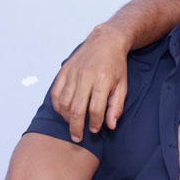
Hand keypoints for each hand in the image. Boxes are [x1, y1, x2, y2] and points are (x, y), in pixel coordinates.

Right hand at [50, 24, 132, 142]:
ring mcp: (72, 73)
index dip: (94, 123)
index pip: (95, 109)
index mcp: (102, 81)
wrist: (105, 42)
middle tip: (77, 138)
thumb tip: (110, 125)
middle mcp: (85, 77)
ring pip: (64, 102)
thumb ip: (116, 106)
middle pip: (76, 109)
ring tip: (72, 125)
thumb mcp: (122, 86)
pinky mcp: (64, 71)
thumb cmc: (116, 65)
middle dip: (76, 127)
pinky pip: (56, 93)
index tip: (94, 130)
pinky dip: (58, 106)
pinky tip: (64, 112)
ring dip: (66, 118)